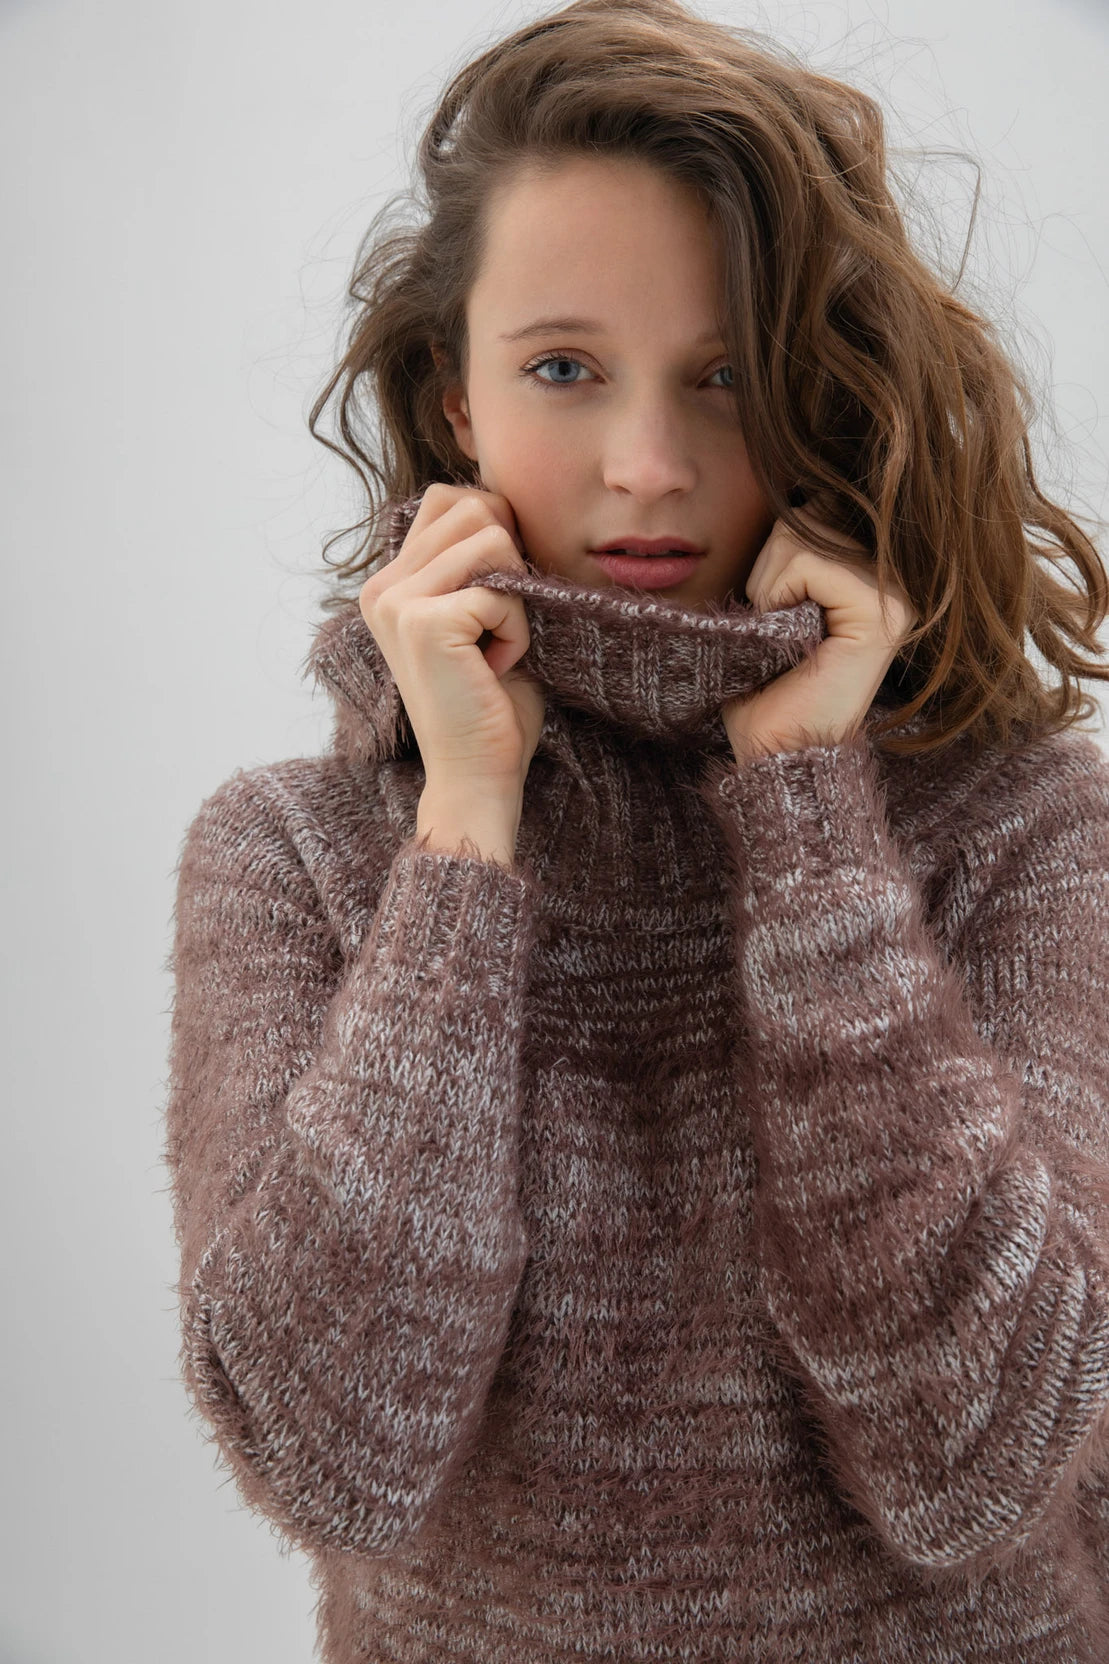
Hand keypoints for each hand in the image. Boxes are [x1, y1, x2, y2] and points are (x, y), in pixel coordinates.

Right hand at [358, 484, 546, 795]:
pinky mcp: (426, 623)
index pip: (451, 499)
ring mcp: (398, 603)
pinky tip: (494, 669)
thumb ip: (477, 559)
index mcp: (389, 582)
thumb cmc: (490, 701)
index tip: (495, 598)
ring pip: (493, 539)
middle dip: (509, 566)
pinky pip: (503, 592)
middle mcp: (382, 587)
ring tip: (492, 648)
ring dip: (514, 600)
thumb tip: (503, 500)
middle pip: (476, 508)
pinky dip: (516, 632)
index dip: (495, 534)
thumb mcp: (479, 614)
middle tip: (494, 629)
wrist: (476, 774)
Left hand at [721, 505, 918, 763]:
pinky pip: (806, 561)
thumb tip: (772, 482)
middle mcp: (895, 574)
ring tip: (784, 636)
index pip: (810, 505)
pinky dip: (776, 597)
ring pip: (799, 531)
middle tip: (777, 627)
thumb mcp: (771, 600)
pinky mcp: (883, 612)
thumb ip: (787, 547)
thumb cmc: (762, 686)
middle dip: (768, 566)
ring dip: (768, 584)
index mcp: (872, 568)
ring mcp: (896, 592)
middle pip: (804, 510)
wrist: (775, 753)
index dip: (774, 553)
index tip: (778, 611)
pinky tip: (793, 640)